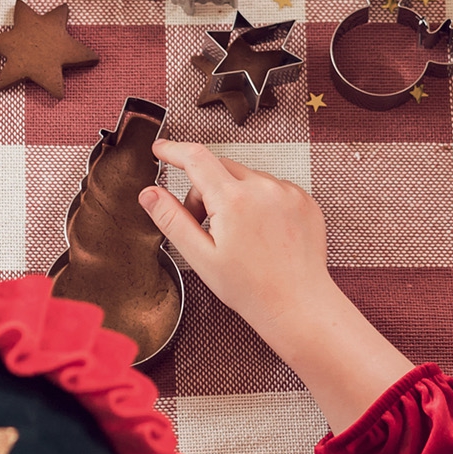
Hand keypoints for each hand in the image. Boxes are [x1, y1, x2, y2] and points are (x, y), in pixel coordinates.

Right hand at [142, 142, 413, 431]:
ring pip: (246, 178)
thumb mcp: (201, 257)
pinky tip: (261, 233)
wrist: (298, 304)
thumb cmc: (250, 288)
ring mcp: (287, 191)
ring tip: (238, 236)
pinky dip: (259, 201)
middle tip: (203, 225)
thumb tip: (148, 193)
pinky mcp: (304, 199)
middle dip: (204, 189)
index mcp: (233, 200)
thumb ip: (172, 219)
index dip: (174, 150)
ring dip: (234, 195)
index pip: (196, 158)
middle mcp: (262, 187)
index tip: (161, 149)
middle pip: (219, 169)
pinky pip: (271, 187)